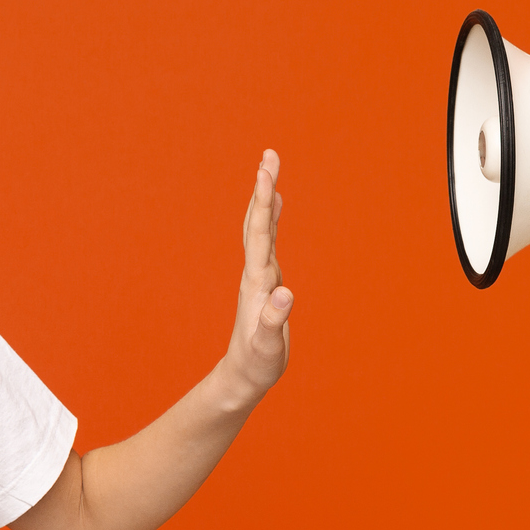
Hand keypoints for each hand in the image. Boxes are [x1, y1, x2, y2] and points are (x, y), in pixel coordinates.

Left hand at [216, 148, 294, 406]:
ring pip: (261, 229)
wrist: (244, 375)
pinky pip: (268, 242)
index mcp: (257, 281)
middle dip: (264, 188)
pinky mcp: (266, 282)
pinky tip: (275, 208)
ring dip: (266, 199)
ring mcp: (260, 276)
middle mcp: (256, 272)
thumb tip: (285, 292)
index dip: (263, 201)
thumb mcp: (268, 345)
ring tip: (270, 170)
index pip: (259, 233)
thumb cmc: (257, 362)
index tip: (266, 171)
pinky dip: (272, 220)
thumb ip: (275, 320)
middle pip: (257, 222)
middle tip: (270, 155)